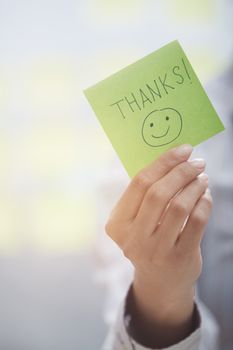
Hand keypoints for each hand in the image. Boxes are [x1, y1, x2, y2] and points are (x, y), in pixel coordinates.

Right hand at [105, 145, 212, 347]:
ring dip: (195, 186)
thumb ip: (146, 195)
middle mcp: (132, 238)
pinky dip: (204, 203)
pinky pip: (197, 222)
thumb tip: (173, 160)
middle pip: (158, 193)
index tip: (182, 150)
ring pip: (179, 206)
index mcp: (117, 224)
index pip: (139, 183)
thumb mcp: (137, 220)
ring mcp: (155, 251)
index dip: (163, 163)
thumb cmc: (149, 240)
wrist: (160, 281)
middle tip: (197, 162)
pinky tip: (205, 195)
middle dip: (181, 171)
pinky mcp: (179, 258)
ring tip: (202, 178)